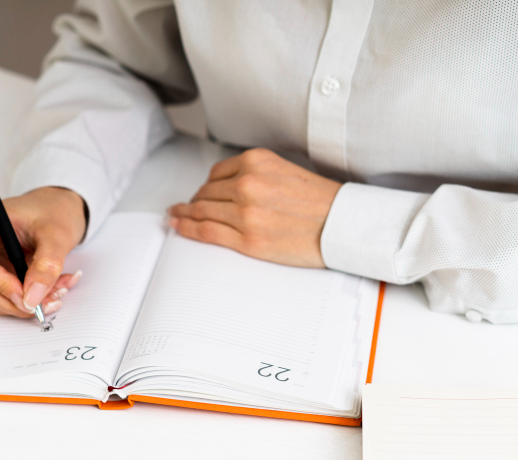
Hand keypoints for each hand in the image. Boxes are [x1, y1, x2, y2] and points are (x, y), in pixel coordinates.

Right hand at [0, 187, 85, 317]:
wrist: (55, 210)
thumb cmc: (52, 211)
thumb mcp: (58, 234)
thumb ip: (47, 265)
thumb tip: (32, 298)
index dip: (3, 287)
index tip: (31, 294)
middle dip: (19, 300)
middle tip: (54, 296)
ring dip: (25, 303)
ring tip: (57, 288)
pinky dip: (24, 301)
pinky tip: (47, 288)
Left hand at [167, 148, 341, 266]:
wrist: (342, 225)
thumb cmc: (322, 202)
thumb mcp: (287, 171)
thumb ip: (257, 174)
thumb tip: (229, 187)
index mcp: (257, 162)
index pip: (217, 173)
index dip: (205, 186)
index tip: (200, 193)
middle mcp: (248, 184)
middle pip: (206, 193)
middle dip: (193, 202)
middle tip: (184, 208)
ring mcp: (245, 213)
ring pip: (201, 211)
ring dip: (183, 215)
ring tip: (175, 217)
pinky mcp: (248, 240)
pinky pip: (206, 232)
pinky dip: (187, 229)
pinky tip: (179, 227)